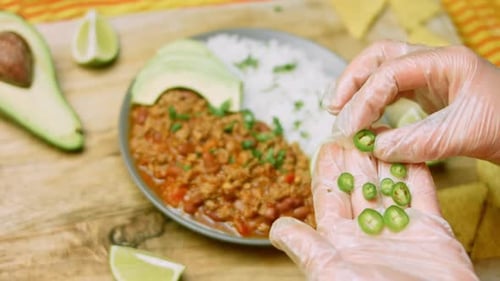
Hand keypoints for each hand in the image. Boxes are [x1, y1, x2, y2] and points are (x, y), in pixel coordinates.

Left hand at [269, 141, 477, 280]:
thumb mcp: (330, 272)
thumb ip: (306, 248)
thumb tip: (276, 229)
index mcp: (340, 240)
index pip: (330, 195)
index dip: (328, 168)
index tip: (326, 144)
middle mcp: (367, 232)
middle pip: (358, 183)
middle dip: (354, 154)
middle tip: (352, 125)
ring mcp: (399, 229)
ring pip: (387, 183)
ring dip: (383, 156)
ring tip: (377, 128)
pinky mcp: (431, 230)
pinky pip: (420, 192)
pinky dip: (414, 169)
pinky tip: (407, 147)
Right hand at [324, 40, 499, 163]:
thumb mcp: (465, 134)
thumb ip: (418, 141)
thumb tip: (374, 148)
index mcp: (445, 62)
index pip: (390, 71)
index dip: (364, 99)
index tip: (349, 128)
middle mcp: (433, 63)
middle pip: (379, 57)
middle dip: (351, 81)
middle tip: (332, 107)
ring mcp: (430, 77)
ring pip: (382, 71)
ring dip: (357, 90)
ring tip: (338, 112)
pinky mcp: (428, 94)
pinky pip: (391, 91)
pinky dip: (372, 103)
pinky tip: (362, 120)